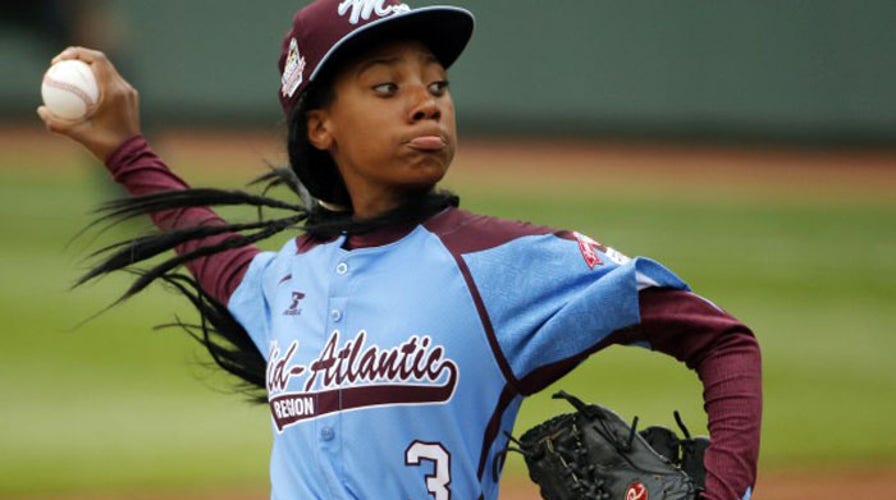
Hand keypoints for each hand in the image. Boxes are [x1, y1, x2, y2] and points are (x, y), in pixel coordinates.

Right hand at [37, 46, 140, 161]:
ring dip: (89, 67)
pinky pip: (112, 82)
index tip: (59, 61)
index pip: (97, 60)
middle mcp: (124, 88)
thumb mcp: (78, 134)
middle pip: (101, 61)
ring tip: (70, 73)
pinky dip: (97, 80)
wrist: (131, 157)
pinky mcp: (130, 99)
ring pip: (108, 70)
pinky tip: (83, 89)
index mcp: (114, 91)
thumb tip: (41, 110)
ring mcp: (129, 93)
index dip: (77, 53)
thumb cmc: (106, 146)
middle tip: (61, 64)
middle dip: (80, 56)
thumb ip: (57, 123)